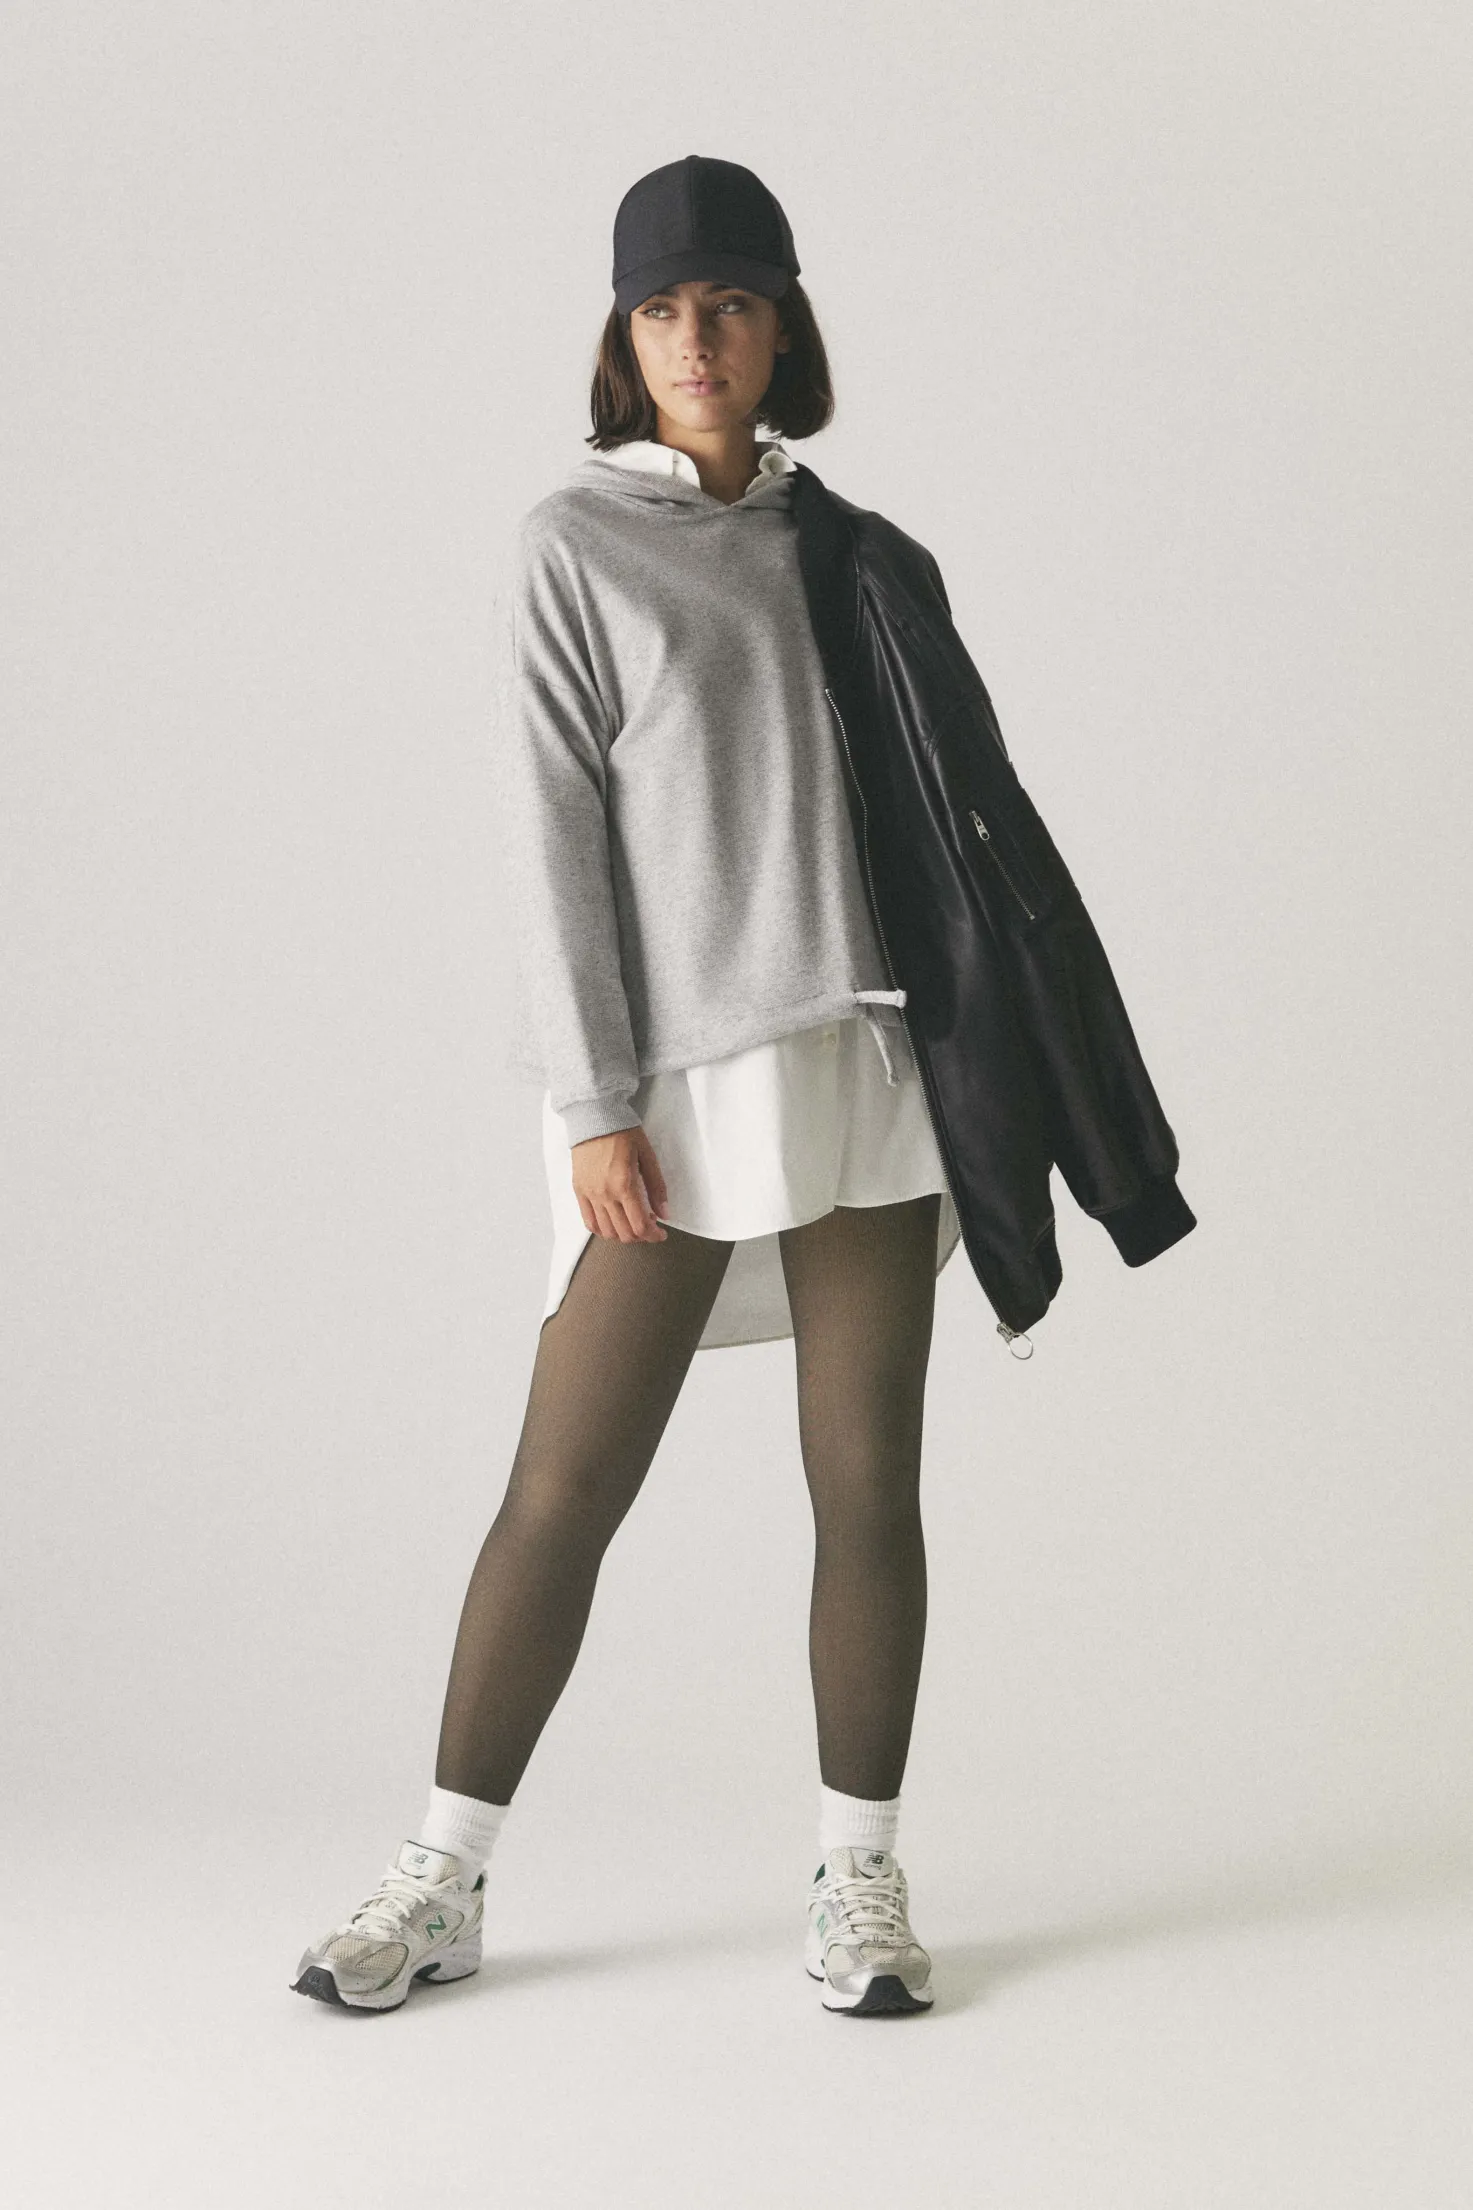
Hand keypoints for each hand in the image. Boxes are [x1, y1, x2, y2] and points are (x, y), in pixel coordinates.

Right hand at [571, 1124, 668, 1242]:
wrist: (594, 1117)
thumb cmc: (623, 1132)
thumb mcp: (647, 1156)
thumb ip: (657, 1187)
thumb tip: (664, 1214)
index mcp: (624, 1184)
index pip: (640, 1225)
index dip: (654, 1235)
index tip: (661, 1233)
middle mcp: (605, 1194)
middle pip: (625, 1233)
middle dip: (641, 1237)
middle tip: (650, 1227)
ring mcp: (590, 1194)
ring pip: (606, 1232)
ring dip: (623, 1235)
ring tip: (632, 1223)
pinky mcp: (579, 1191)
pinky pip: (589, 1222)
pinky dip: (603, 1230)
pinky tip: (613, 1223)